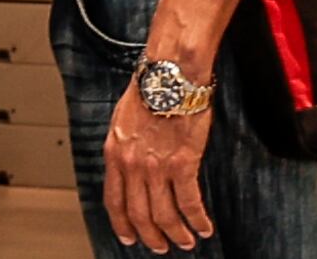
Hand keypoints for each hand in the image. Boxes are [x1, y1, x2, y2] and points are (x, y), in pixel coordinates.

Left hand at [103, 84, 214, 252]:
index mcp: (114, 153)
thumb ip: (124, 148)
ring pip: (164, 215)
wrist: (170, 75)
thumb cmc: (150, 90)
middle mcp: (131, 164)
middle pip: (138, 215)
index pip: (113, 200)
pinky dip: (197, 220)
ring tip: (186, 241)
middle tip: (161, 246)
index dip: (122, 224)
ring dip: (177, 234)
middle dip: (151, 236)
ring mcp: (155, 166)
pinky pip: (189, 203)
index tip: (129, 238)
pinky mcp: (182, 164)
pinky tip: (203, 227)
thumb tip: (127, 167)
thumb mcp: (122, 121)